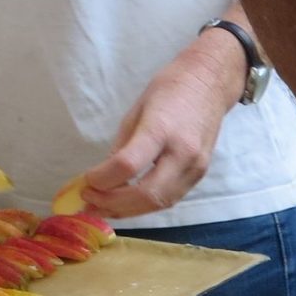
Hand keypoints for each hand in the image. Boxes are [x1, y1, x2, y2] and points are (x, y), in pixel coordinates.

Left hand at [81, 40, 244, 218]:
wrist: (210, 85)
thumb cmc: (169, 91)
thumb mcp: (136, 112)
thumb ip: (122, 146)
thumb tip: (105, 177)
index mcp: (161, 129)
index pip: (127, 165)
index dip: (102, 179)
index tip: (85, 181)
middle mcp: (183, 153)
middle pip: (147, 193)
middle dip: (113, 203)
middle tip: (89, 201)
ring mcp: (196, 167)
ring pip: (160, 203)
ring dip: (129, 210)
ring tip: (103, 208)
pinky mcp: (200, 174)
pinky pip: (171, 198)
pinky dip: (146, 205)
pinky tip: (127, 203)